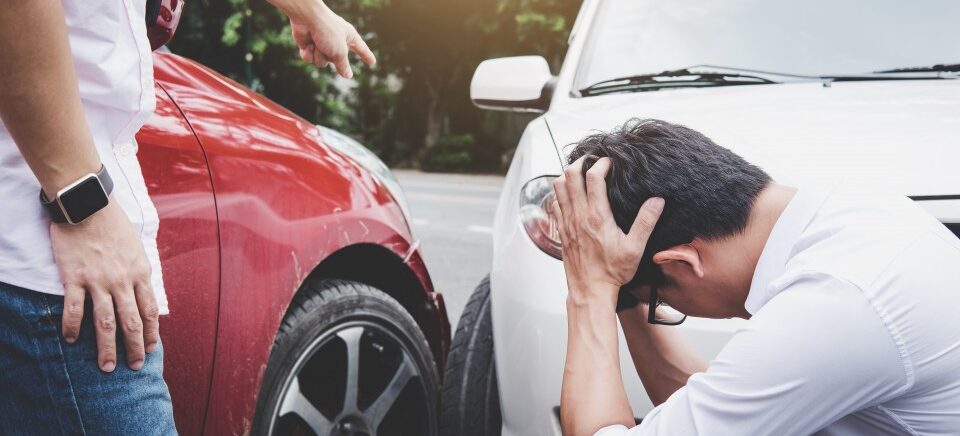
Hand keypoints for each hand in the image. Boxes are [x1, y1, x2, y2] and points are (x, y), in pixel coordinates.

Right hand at [50, 201, 159, 371]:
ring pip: (105, 322)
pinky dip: (71, 326)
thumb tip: (141, 291)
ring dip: (106, 347)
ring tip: (106, 367)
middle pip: (131, 322)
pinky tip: (70, 340)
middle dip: (134, 348)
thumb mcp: (136, 247)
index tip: (151, 349)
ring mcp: (98, 280)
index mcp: (140, 273)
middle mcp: (122, 280)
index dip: (151, 332)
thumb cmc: (113, 224)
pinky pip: (74, 308)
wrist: (88, 205)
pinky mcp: (74, 277)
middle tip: (133, 367)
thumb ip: (138, 271)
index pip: (149, 310)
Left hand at [289, 2, 375, 77]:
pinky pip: (310, 59)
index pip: (361, 49)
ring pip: (322, 63)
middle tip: (327, 46)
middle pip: (336, 62)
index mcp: (349, 37)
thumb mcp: (340, 51)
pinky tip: (308, 44)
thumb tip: (348, 76)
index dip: (366, 56)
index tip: (372, 62)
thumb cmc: (327, 30)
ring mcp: (322, 43)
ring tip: (317, 43)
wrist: (306, 17)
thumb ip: (343, 65)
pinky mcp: (309, 45)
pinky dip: (309, 54)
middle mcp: (336, 41)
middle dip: (331, 56)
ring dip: (319, 55)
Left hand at [552, 156, 663, 305]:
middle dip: (581, 162)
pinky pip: (554, 203)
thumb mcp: (635, 248)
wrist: (590, 290)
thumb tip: (657, 201)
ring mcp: (566, 222)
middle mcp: (578, 216)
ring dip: (567, 176)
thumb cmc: (612, 272)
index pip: (593, 178)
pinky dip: (560, 193)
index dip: (601, 163)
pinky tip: (570, 196)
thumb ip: (646, 222)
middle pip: (570, 176)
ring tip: (580, 173)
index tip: (610, 162)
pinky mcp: (561, 230)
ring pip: (558, 187)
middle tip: (592, 161)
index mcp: (597, 216)